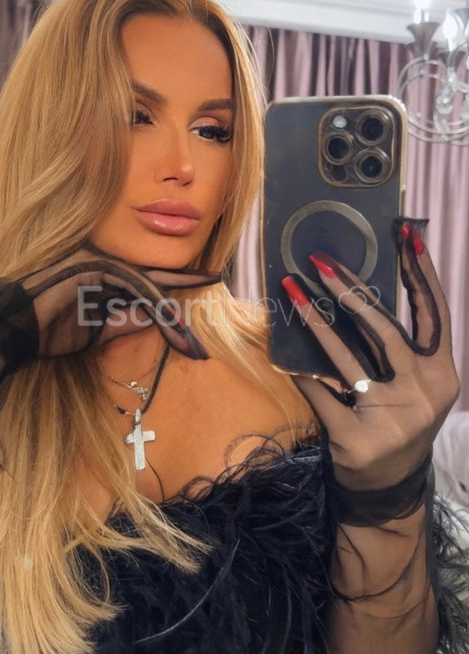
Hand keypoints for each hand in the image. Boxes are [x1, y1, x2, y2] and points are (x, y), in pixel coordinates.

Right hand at [0, 242, 219, 394]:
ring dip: (170, 314)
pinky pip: (133, 285)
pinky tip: (168, 319)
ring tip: (189, 340)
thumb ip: (128, 320)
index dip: (180, 277)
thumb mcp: (101, 330)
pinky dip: (152, 303)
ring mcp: (101, 263)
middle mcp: (109, 265)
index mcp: (110, 277)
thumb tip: (158, 317)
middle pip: (157, 275)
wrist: (20, 330)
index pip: (152, 277)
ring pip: (148, 284)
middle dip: (187, 281)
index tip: (208, 276)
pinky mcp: (95, 267)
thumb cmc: (54, 330)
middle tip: (217, 276)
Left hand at [282, 220, 459, 491]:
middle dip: (348, 290)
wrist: (389, 489)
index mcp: (441, 373)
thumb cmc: (399, 422)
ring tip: (291, 289)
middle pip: (383, 329)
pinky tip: (282, 355)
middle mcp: (424, 392)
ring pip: (346, 357)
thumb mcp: (415, 386)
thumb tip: (363, 290)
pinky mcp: (357, 440)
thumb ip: (400, 347)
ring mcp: (392, 418)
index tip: (406, 235)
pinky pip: (321, 395)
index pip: (433, 313)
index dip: (421, 273)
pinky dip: (301, 373)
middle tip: (318, 261)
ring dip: (315, 319)